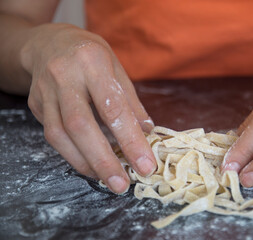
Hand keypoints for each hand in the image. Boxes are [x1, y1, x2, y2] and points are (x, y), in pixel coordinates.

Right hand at [22, 24, 156, 193]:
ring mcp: (46, 91)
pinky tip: (89, 165)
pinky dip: (72, 154)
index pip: (113, 107)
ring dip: (85, 163)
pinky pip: (52, 135)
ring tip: (107, 180)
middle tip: (122, 184)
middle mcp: (65, 76)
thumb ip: (131, 102)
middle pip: (81, 125)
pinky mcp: (36, 104)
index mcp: (92, 62)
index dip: (130, 140)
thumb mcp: (117, 69)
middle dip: (103, 160)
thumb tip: (148, 133)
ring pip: (61, 134)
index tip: (145, 164)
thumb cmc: (91, 55)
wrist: (50, 43)